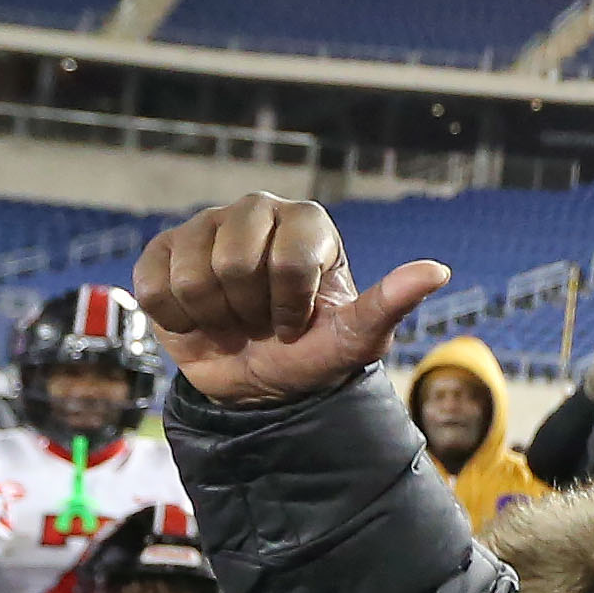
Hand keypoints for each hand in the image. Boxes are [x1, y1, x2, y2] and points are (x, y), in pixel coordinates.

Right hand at [131, 195, 451, 406]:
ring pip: (193, 276)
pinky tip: (198, 318)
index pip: (287, 264)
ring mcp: (205, 225)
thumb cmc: (311, 354)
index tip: (297, 325)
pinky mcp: (161, 250)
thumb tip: (438, 271)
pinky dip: (177, 318)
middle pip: (235, 264)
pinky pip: (155, 286)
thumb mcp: (355, 340)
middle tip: (261, 323)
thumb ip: (390, 304)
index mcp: (308, 222)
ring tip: (232, 320)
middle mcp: (256, 210)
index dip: (289, 309)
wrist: (258, 382)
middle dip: (250, 313)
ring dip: (214, 317)